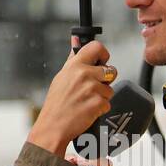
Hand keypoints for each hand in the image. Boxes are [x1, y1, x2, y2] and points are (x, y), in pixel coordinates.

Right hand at [27, 39, 113, 154]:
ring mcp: (92, 89)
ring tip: (86, 101)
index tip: (102, 61)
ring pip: (110, 89)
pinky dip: (100, 108)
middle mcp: (84, 74)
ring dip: (102, 96)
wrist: (53, 126)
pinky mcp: (98, 103)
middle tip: (92, 88)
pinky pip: (108, 103)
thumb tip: (75, 39)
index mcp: (75, 65)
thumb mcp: (61, 76)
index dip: (103, 54)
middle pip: (111, 70)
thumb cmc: (56, 102)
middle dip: (106, 80)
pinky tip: (88, 110)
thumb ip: (72, 58)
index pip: (97, 47)